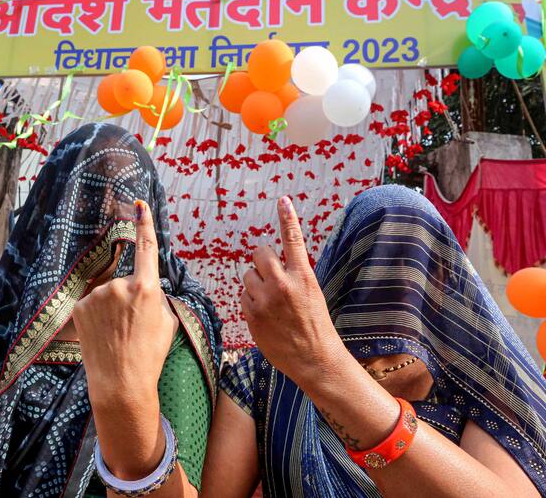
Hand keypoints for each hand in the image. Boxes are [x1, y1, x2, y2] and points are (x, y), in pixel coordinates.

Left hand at [73, 200, 172, 406]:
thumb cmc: (150, 354)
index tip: (139, 205)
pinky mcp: (80, 306)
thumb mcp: (167, 322)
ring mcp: (97, 295)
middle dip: (132, 298)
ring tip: (119, 335)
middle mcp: (119, 286)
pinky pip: (93, 304)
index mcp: (146, 288)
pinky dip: (98, 316)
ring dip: (113, 308)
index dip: (144, 223)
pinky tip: (103, 336)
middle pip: (128, 281)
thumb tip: (144, 286)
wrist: (121, 384)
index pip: (146, 247)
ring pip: (109, 293)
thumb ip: (155, 296)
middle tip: (134, 327)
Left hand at [241, 196, 345, 385]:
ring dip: (255, 283)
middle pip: (259, 253)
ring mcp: (265, 300)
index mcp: (303, 276)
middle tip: (271, 276)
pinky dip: (250, 301)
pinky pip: (243, 295)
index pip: (293, 240)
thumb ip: (293, 275)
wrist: (314, 358)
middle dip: (263, 261)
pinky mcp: (251, 314)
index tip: (282, 200)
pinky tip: (265, 315)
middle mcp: (282, 284)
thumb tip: (271, 264)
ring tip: (271, 301)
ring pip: (248, 275)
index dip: (287, 218)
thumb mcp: (312, 293)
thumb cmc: (316, 325)